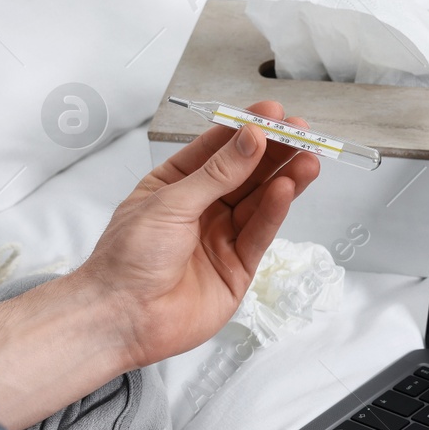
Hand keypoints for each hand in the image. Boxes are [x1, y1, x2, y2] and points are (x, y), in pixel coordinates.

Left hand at [81, 100, 321, 369]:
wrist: (121, 316)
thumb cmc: (127, 258)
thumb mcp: (170, 202)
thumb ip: (217, 172)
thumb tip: (250, 139)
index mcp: (174, 186)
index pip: (217, 150)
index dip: (245, 130)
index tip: (272, 113)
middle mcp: (200, 210)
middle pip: (245, 175)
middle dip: (274, 153)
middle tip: (301, 133)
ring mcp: (220, 239)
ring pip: (259, 203)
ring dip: (284, 179)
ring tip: (307, 158)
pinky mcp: (237, 269)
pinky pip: (260, 234)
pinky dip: (275, 211)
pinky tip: (287, 189)